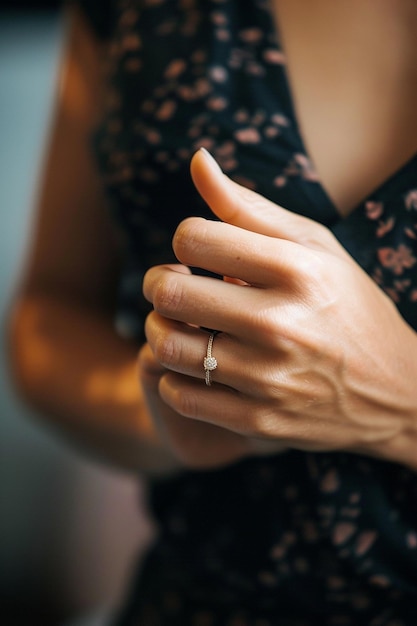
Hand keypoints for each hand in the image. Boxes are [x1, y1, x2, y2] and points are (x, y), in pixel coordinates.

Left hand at [143, 149, 416, 466]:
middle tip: (171, 287)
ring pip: (166, 347)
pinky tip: (195, 366)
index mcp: (295, 269)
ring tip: (178, 326)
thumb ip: (249, 206)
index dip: (185, 241)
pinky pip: (180, 396)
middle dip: (158, 284)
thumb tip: (197, 159)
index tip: (198, 253)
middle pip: (168, 292)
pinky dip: (173, 377)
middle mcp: (281, 322)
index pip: (192, 238)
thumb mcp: (314, 247)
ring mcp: (270, 377)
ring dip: (159, 331)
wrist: (397, 389)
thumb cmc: (348, 305)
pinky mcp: (260, 420)